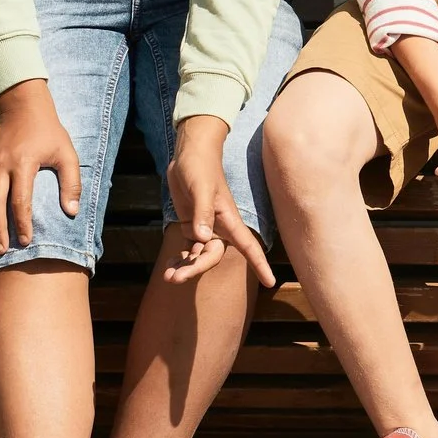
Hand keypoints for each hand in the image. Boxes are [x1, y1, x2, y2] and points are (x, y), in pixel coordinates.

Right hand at [0, 79, 79, 253]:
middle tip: (2, 250)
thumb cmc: (49, 133)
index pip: (20, 202)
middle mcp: (0, 164)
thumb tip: (72, 212)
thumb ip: (72, 183)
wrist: (23, 107)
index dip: (22, 224)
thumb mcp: (67, 154)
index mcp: (23, 163)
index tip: (26, 242)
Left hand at [162, 114, 274, 283]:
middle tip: (173, 279)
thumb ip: (202, 213)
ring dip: (185, 268)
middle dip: (195, 269)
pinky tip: (168, 267)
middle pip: (212, 257)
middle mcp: (219, 227)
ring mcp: (205, 228)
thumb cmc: (200, 167)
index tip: (270, 282)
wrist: (189, 155)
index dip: (260, 264)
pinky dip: (180, 259)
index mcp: (228, 220)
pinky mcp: (193, 226)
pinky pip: (189, 250)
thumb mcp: (200, 188)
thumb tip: (202, 238)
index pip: (248, 246)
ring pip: (199, 256)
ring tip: (168, 277)